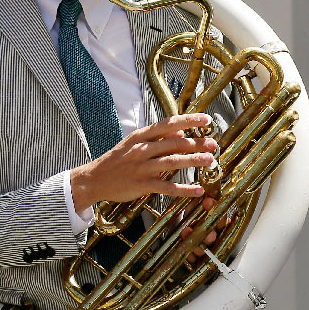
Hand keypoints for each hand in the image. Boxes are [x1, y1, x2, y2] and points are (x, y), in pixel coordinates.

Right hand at [70, 114, 218, 213]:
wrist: (94, 179)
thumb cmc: (117, 160)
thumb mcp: (134, 143)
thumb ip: (157, 137)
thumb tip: (181, 132)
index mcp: (141, 136)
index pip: (169, 123)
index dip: (189, 120)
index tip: (206, 119)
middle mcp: (143, 149)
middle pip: (174, 143)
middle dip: (196, 143)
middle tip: (214, 144)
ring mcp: (142, 168)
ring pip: (173, 162)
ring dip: (194, 161)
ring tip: (210, 161)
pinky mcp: (142, 185)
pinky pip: (167, 187)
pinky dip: (184, 189)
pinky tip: (198, 190)